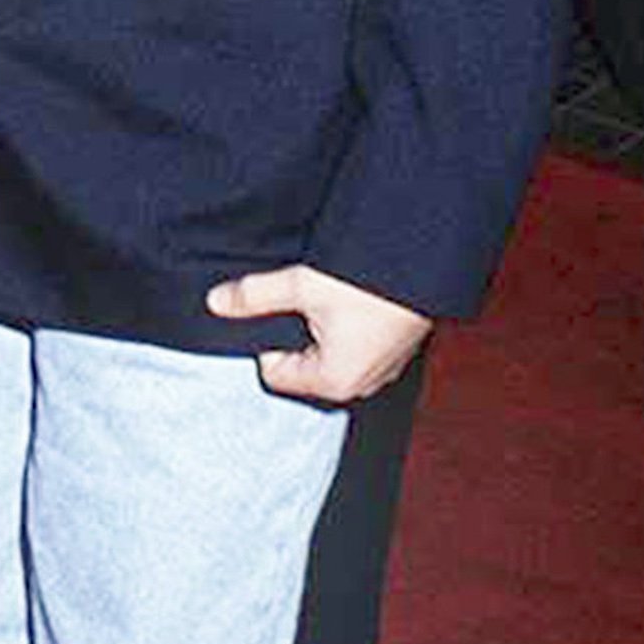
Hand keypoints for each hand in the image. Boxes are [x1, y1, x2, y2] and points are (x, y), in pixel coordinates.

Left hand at [205, 262, 434, 403]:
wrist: (426, 259)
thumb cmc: (371, 281)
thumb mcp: (301, 285)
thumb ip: (254, 296)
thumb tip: (217, 302)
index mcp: (334, 382)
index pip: (275, 373)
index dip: (267, 338)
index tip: (278, 308)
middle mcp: (360, 385)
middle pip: (302, 366)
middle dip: (295, 333)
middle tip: (304, 300)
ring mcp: (381, 370)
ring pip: (329, 354)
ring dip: (322, 328)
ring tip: (332, 296)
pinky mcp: (395, 351)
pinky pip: (355, 346)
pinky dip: (347, 326)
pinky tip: (353, 299)